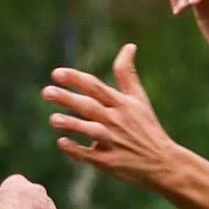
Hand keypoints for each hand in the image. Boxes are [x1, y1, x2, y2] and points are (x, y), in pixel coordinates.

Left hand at [42, 46, 178, 187]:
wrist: (162, 163)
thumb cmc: (147, 128)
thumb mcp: (139, 99)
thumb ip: (128, 74)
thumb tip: (129, 46)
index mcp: (122, 104)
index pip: (96, 87)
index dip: (76, 79)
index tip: (56, 73)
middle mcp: (116, 121)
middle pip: (90, 107)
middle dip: (68, 99)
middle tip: (46, 92)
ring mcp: (112, 142)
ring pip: (90, 130)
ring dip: (72, 124)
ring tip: (53, 119)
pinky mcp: (108, 162)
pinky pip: (89, 155)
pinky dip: (75, 150)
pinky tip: (62, 142)